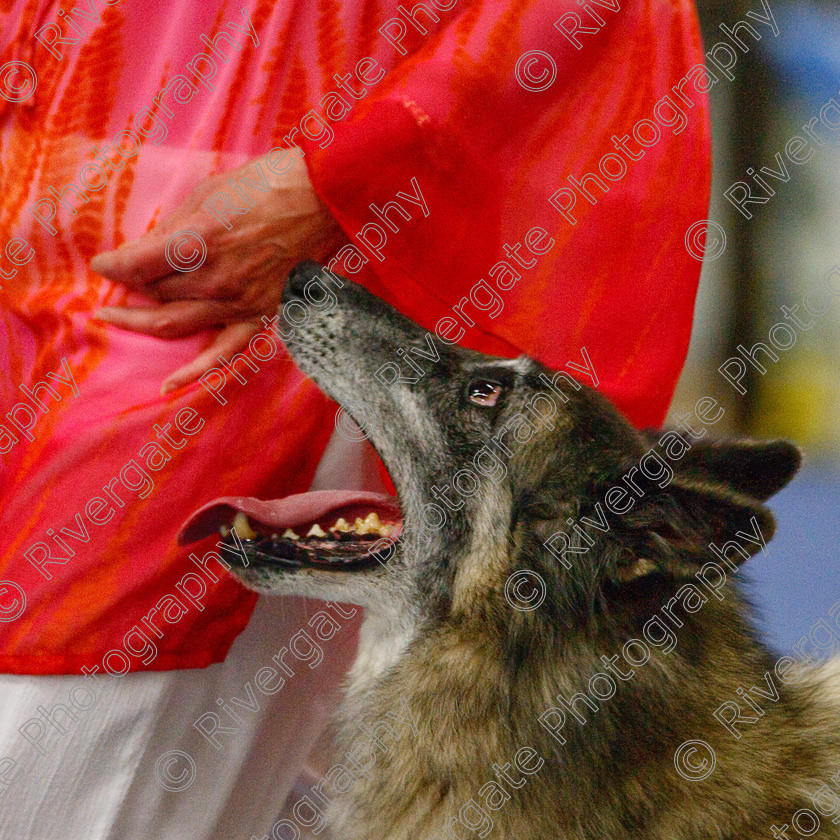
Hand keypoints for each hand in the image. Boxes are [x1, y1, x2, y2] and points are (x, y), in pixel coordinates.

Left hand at [90, 152, 343, 393]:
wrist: (322, 198)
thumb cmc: (266, 184)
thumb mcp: (209, 191)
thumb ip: (174, 227)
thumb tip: (145, 250)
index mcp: (200, 239)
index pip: (138, 264)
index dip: (113, 265)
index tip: (104, 264)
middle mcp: (216, 276)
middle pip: (155, 293)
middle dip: (129, 288)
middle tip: (112, 287)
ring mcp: (239, 301)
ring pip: (176, 322)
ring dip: (141, 321)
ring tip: (116, 317)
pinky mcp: (260, 315)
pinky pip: (225, 352)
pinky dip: (195, 371)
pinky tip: (169, 384)